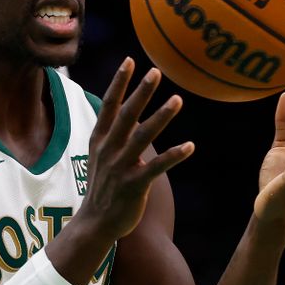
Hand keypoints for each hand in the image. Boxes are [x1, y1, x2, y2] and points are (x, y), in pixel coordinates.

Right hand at [81, 57, 193, 240]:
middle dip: (141, 92)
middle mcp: (109, 149)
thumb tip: (124, 110)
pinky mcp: (134, 185)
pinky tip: (190, 146)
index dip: (119, 83)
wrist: (94, 223)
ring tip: (177, 99)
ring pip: (143, 136)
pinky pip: (157, 167)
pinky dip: (174, 155)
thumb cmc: (102, 186)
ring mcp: (121, 167)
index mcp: (100, 139)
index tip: (130, 61)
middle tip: (156, 72)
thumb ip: (111, 133)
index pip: (109, 105)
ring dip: (161, 117)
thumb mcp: (99, 155)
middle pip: (127, 115)